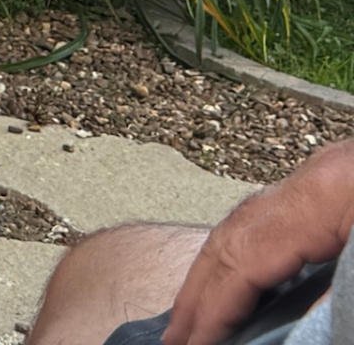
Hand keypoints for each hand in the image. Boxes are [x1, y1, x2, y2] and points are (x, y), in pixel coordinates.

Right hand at [162, 140, 353, 344]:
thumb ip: (335, 297)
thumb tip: (286, 331)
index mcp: (322, 199)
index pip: (246, 258)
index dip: (214, 306)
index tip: (193, 344)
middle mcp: (308, 183)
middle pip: (229, 238)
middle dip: (196, 292)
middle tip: (172, 339)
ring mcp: (317, 180)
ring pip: (241, 225)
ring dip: (209, 274)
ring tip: (190, 318)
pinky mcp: (328, 186)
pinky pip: (265, 222)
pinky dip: (238, 255)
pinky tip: (234, 283)